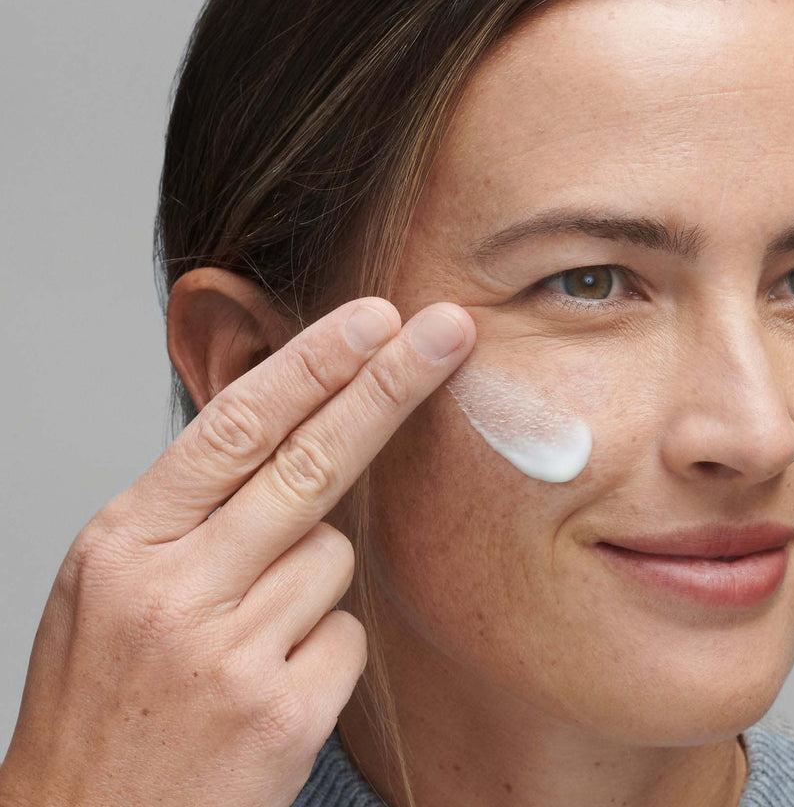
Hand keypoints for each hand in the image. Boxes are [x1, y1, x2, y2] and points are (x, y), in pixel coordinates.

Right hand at [0, 297, 473, 806]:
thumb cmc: (105, 697)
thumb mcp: (114, 581)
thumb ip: (196, 508)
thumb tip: (299, 430)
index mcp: (127, 541)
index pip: (235, 428)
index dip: (311, 365)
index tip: (372, 320)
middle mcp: (175, 589)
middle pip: (310, 463)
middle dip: (387, 386)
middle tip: (445, 330)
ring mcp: (231, 655)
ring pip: (335, 558)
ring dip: (312, 581)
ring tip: (246, 639)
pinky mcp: (284, 715)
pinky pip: (347, 635)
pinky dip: (323, 648)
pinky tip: (269, 688)